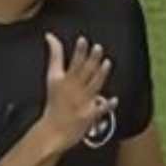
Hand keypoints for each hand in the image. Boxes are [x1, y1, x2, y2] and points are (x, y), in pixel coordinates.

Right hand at [38, 34, 113, 151]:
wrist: (52, 130)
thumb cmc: (54, 102)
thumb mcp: (52, 77)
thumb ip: (54, 56)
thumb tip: (51, 36)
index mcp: (64, 80)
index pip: (73, 63)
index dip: (79, 51)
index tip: (83, 40)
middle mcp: (73, 90)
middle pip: (84, 72)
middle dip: (91, 60)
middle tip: (98, 48)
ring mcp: (82, 103)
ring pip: (93, 86)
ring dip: (100, 75)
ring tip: (107, 63)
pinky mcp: (88, 116)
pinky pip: (99, 110)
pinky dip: (106, 105)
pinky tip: (114, 100)